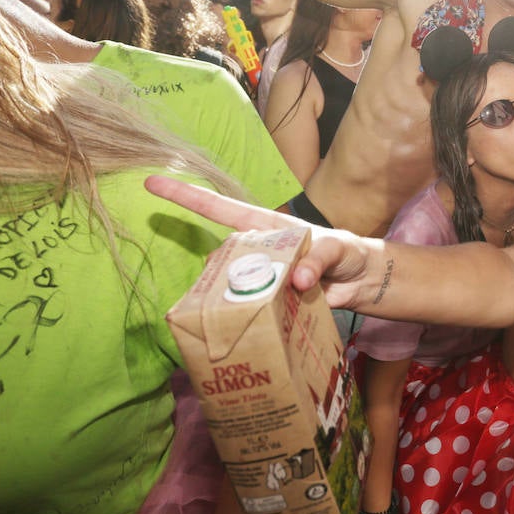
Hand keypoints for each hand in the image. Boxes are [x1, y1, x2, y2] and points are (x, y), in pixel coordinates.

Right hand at [145, 176, 375, 307]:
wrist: (361, 283)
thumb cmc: (346, 252)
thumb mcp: (336, 248)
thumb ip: (318, 259)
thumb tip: (298, 280)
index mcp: (266, 227)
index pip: (220, 208)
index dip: (187, 196)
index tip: (152, 183)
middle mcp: (255, 252)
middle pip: (219, 256)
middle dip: (214, 271)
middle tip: (232, 286)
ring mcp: (259, 278)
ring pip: (227, 287)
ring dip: (230, 298)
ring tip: (248, 308)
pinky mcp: (267, 304)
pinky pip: (248, 311)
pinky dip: (246, 319)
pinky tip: (250, 330)